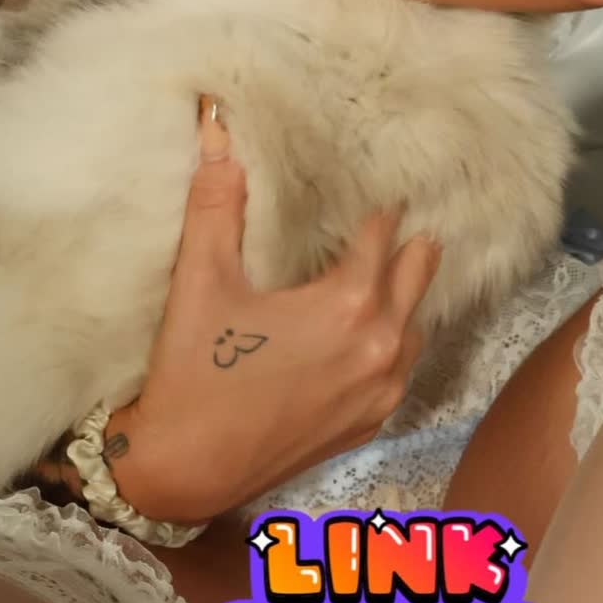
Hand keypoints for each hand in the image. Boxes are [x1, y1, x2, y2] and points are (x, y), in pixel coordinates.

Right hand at [107, 98, 441, 525]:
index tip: (384, 173)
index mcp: (347, 306)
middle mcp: (378, 348)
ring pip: (417, 323)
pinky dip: (397, 335)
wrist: (184, 473)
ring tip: (395, 257)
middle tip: (401, 206)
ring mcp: (379, 392)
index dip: (381, 203)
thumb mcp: (201, 280)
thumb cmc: (193, 372)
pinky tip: (376, 322)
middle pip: (417, 273)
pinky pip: (403, 365)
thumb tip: (217, 130)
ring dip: (408, 289)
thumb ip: (217, 203)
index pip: (382, 234)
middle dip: (409, 239)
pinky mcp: (367, 424)